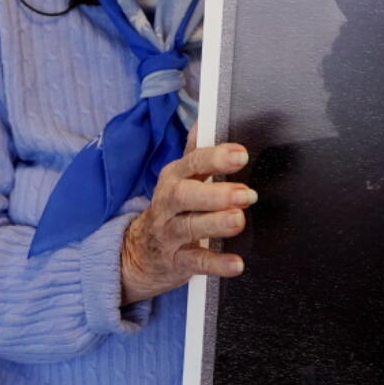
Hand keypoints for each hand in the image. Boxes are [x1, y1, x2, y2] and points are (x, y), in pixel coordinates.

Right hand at [119, 129, 255, 304]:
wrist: (138, 253)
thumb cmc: (170, 210)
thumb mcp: (179, 179)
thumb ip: (195, 153)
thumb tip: (205, 120)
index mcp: (173, 178)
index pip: (192, 163)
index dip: (215, 158)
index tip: (240, 155)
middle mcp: (168, 203)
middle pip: (185, 195)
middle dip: (216, 193)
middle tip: (245, 194)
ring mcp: (169, 233)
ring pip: (189, 227)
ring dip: (215, 223)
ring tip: (238, 220)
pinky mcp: (175, 261)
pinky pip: (195, 262)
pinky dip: (215, 264)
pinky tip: (236, 264)